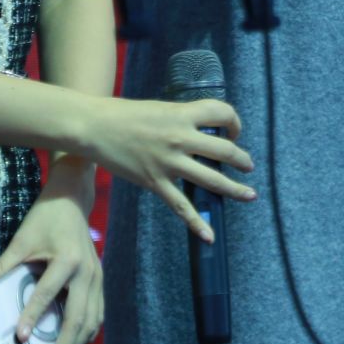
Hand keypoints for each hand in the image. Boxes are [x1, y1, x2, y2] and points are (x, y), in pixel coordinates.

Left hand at [0, 185, 100, 343]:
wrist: (71, 201)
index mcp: (67, 260)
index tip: (20, 338)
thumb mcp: (21, 240)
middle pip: (77, 319)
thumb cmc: (44, 218)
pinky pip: (97, 314)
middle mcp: (86, 272)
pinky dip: (86, 333)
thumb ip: (1, 265)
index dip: (32, 317)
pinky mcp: (99, 281)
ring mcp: (97, 278)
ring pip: (91, 322)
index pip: (47, 295)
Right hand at [84, 96, 254, 242]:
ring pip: (212, 179)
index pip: (222, 113)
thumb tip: (199, 129)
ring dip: (234, 188)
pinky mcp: (155, 182)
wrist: (94, 126)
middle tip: (248, 165)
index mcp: (182, 114)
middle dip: (242, 160)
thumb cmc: (123, 113)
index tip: (232, 132)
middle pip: (225, 151)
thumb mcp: (160, 109)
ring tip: (248, 194)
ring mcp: (169, 162)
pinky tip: (209, 235)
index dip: (234, 123)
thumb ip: (181, 119)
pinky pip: (181, 206)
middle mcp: (180, 138)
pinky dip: (197, 223)